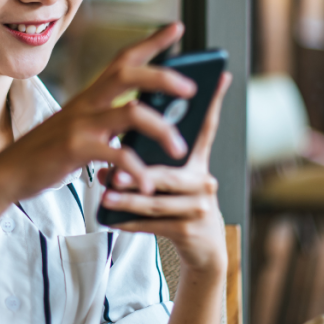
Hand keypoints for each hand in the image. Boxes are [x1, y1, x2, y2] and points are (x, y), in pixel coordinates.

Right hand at [0, 23, 196, 204]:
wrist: (7, 174)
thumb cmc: (49, 153)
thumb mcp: (80, 129)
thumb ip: (109, 123)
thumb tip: (149, 122)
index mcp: (90, 96)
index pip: (123, 59)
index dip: (151, 41)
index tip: (177, 27)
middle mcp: (87, 103)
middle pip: (129, 74)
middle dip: (164, 76)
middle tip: (192, 87)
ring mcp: (81, 124)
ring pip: (132, 112)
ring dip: (163, 130)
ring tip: (179, 150)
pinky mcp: (76, 149)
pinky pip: (117, 155)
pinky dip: (138, 170)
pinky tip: (147, 185)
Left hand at [98, 71, 232, 273]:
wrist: (203, 248)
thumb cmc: (179, 203)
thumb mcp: (173, 175)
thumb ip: (154, 153)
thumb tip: (124, 130)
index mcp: (198, 161)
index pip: (205, 126)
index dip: (212, 101)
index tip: (218, 76)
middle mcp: (204, 181)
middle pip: (169, 172)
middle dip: (140, 171)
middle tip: (113, 167)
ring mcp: (198, 207)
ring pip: (157, 201)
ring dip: (127, 199)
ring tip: (105, 193)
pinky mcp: (188, 231)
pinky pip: (153, 224)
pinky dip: (128, 221)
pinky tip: (109, 217)